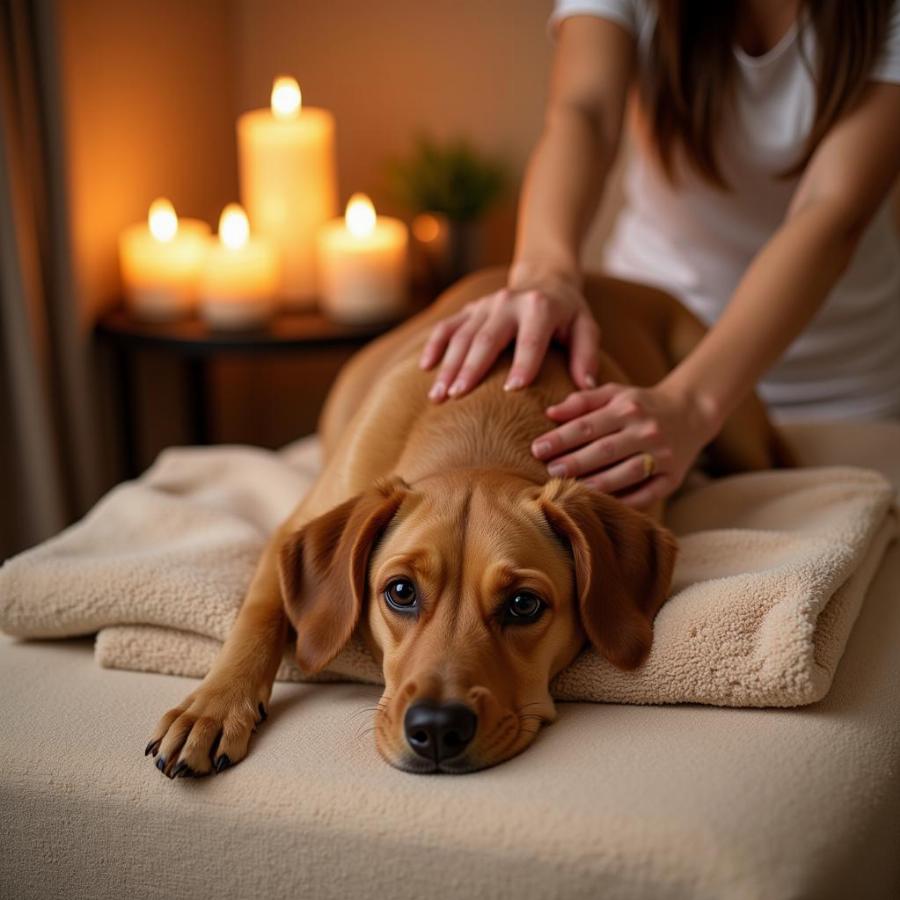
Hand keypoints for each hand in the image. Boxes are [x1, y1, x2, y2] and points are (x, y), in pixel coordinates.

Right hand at [419, 265, 599, 400]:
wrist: (544, 280)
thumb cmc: (568, 314)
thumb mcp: (585, 328)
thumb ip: (586, 356)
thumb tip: (586, 387)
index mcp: (539, 308)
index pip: (530, 339)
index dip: (523, 363)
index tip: (512, 390)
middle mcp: (508, 302)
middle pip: (486, 338)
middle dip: (471, 368)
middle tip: (458, 396)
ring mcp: (484, 306)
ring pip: (461, 336)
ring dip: (448, 366)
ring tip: (438, 395)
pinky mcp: (469, 309)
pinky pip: (446, 327)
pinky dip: (434, 346)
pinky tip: (425, 368)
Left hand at [531, 381, 718, 508]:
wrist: (691, 412)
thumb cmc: (640, 404)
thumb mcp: (614, 394)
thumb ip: (581, 401)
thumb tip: (549, 413)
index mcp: (627, 408)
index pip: (588, 425)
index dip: (561, 438)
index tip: (538, 448)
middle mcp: (646, 431)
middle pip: (605, 450)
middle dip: (575, 462)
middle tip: (550, 472)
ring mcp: (661, 455)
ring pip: (626, 474)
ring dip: (598, 484)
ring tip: (572, 490)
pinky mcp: (672, 477)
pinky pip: (647, 494)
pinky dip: (626, 502)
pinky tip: (603, 506)